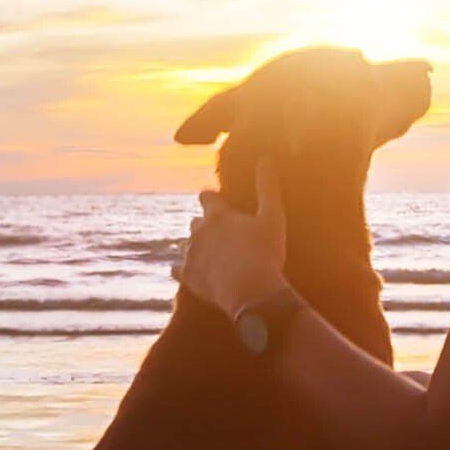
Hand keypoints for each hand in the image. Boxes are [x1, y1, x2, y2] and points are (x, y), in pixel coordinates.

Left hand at [175, 160, 288, 318]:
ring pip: (185, 244)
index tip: (220, 203)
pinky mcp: (188, 277)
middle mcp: (199, 231)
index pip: (206, 196)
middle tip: (222, 234)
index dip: (213, 199)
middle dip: (205, 225)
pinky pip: (176, 269)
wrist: (251, 291)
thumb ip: (268, 186)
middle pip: (195, 222)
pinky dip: (182, 268)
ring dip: (195, 246)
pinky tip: (190, 271)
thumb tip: (266, 158)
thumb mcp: (273, 217)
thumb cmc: (265, 253)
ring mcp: (190, 254)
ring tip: (210, 254)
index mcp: (218, 215)